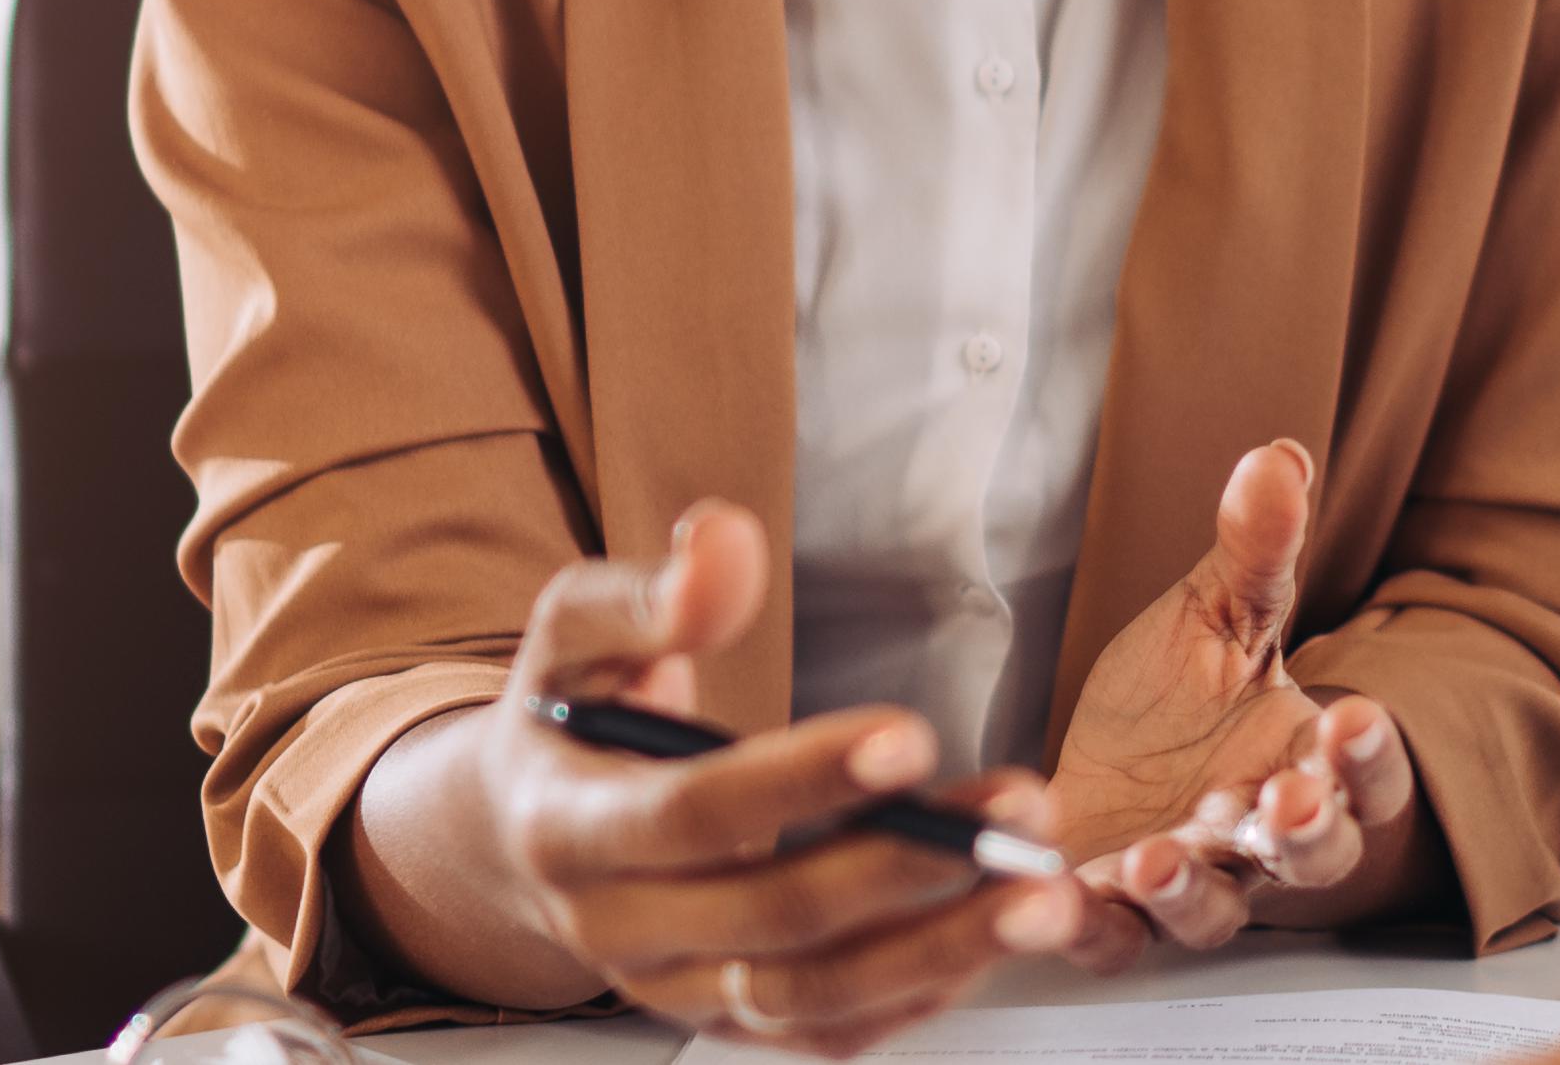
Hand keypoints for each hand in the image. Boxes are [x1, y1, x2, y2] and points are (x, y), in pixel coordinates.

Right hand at [354, 501, 1093, 1052]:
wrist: (514, 837)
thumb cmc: (570, 718)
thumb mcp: (575, 633)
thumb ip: (648, 593)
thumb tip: (726, 544)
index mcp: (568, 826)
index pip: (690, 815)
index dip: (801, 782)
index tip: (910, 734)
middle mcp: (616, 929)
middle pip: (770, 919)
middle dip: (905, 867)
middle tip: (1020, 816)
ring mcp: (673, 989)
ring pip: (810, 997)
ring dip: (939, 950)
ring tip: (1045, 896)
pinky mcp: (725, 1021)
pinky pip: (827, 1033)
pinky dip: (918, 992)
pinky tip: (993, 933)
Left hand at [1048, 440, 1436, 949]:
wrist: (1105, 765)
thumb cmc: (1181, 701)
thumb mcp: (1218, 615)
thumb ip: (1256, 551)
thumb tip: (1277, 457)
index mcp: (1309, 765)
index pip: (1371, 775)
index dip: (1370, 755)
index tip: (1357, 715)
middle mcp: (1263, 841)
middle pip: (1314, 860)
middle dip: (1304, 834)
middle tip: (1285, 805)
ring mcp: (1194, 886)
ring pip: (1216, 911)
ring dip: (1193, 890)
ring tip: (1159, 858)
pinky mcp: (1114, 916)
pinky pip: (1114, 943)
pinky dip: (1093, 928)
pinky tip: (1064, 897)